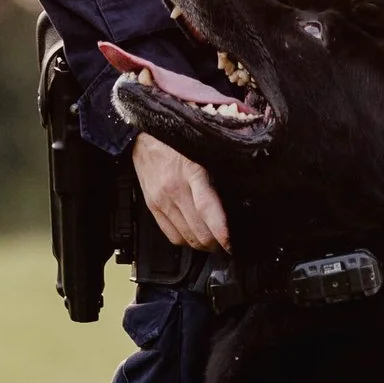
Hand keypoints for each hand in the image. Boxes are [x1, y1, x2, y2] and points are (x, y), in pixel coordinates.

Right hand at [131, 132, 230, 252]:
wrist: (143, 137)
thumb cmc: (179, 142)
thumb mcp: (204, 151)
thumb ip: (219, 172)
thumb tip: (241, 192)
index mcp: (191, 172)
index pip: (206, 208)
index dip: (220, 231)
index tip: (232, 243)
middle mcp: (173, 189)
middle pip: (198, 229)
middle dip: (216, 243)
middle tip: (229, 245)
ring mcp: (161, 200)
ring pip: (185, 236)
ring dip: (202, 245)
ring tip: (215, 243)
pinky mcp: (152, 206)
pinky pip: (170, 235)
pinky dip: (186, 241)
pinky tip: (196, 236)